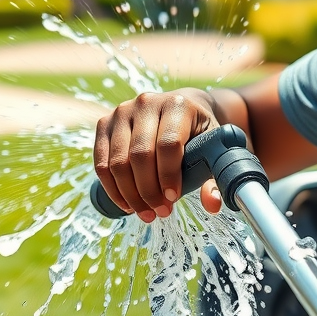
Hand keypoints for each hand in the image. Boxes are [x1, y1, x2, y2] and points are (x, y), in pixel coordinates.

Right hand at [93, 88, 224, 221]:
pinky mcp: (104, 123)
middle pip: (140, 155)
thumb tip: (212, 205)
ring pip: (118, 162)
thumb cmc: (197, 132)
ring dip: (130, 195)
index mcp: (177, 105)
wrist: (177, 108)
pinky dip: (112, 188)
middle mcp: (146, 103)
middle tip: (160, 212)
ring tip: (146, 213)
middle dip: (149, 191)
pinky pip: (101, 163)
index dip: (168, 176)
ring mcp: (122, 111)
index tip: (172, 199)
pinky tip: (126, 204)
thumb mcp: (212, 147)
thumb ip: (215, 174)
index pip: (168, 144)